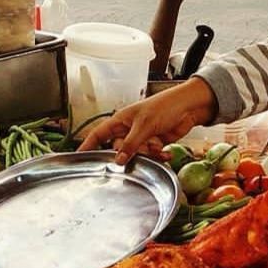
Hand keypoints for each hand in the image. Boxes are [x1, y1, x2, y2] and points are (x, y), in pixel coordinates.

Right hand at [78, 78, 218, 162]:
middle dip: (132, 152)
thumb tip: (117, 160)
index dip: (88, 145)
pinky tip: (166, 152)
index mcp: (121, 121)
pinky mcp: (155, 143)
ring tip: (158, 144)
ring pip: (136, 155)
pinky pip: (151, 156)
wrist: (189, 107)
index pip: (99, 134)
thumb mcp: (144, 125)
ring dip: (148, 153)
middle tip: (145, 146)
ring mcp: (142, 137)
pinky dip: (159, 156)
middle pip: (120, 150)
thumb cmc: (165, 107)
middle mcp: (129, 130)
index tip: (78, 157)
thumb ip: (130, 144)